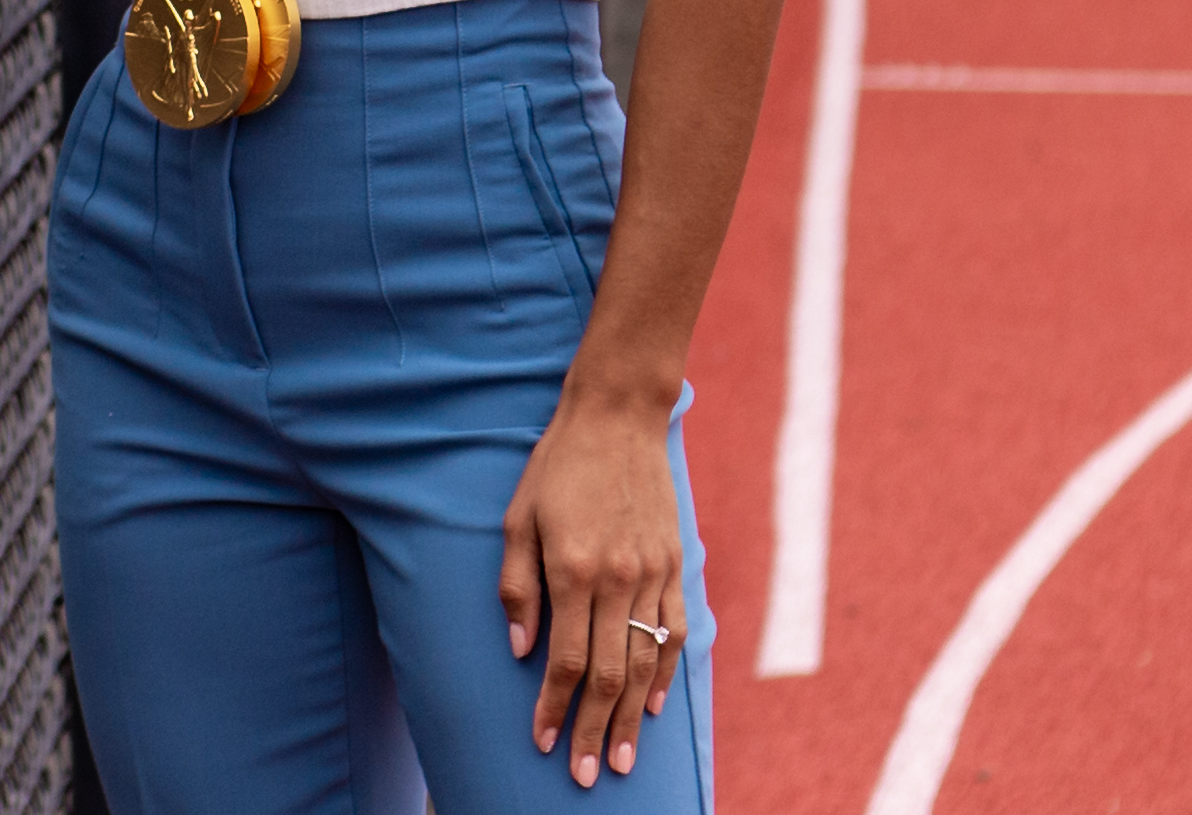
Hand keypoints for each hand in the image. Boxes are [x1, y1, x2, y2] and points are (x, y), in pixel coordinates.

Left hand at [499, 393, 685, 787]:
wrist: (616, 417)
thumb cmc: (556, 466)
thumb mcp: (518, 518)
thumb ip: (517, 586)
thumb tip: (520, 650)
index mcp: (572, 569)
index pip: (566, 660)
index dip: (553, 706)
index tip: (541, 742)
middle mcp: (617, 578)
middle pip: (610, 674)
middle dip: (594, 730)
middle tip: (584, 775)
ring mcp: (652, 573)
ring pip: (645, 662)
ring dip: (631, 717)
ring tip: (622, 760)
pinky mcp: (674, 564)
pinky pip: (673, 630)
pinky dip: (665, 673)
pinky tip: (653, 704)